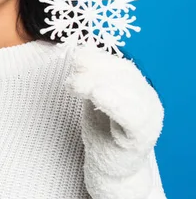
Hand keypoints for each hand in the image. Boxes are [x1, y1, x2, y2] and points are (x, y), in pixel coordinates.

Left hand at [66, 45, 163, 197]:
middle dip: (93, 70)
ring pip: (129, 93)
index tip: (75, 56)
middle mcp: (146, 98)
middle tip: (70, 76)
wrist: (109, 166)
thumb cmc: (102, 128)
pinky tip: (98, 94)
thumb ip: (90, 76)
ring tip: (75, 85)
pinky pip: (132, 118)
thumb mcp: (93, 97)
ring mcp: (147, 118)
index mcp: (136, 85)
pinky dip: (116, 103)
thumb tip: (79, 52)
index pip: (119, 64)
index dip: (97, 57)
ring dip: (99, 83)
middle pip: (124, 75)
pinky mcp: (141, 138)